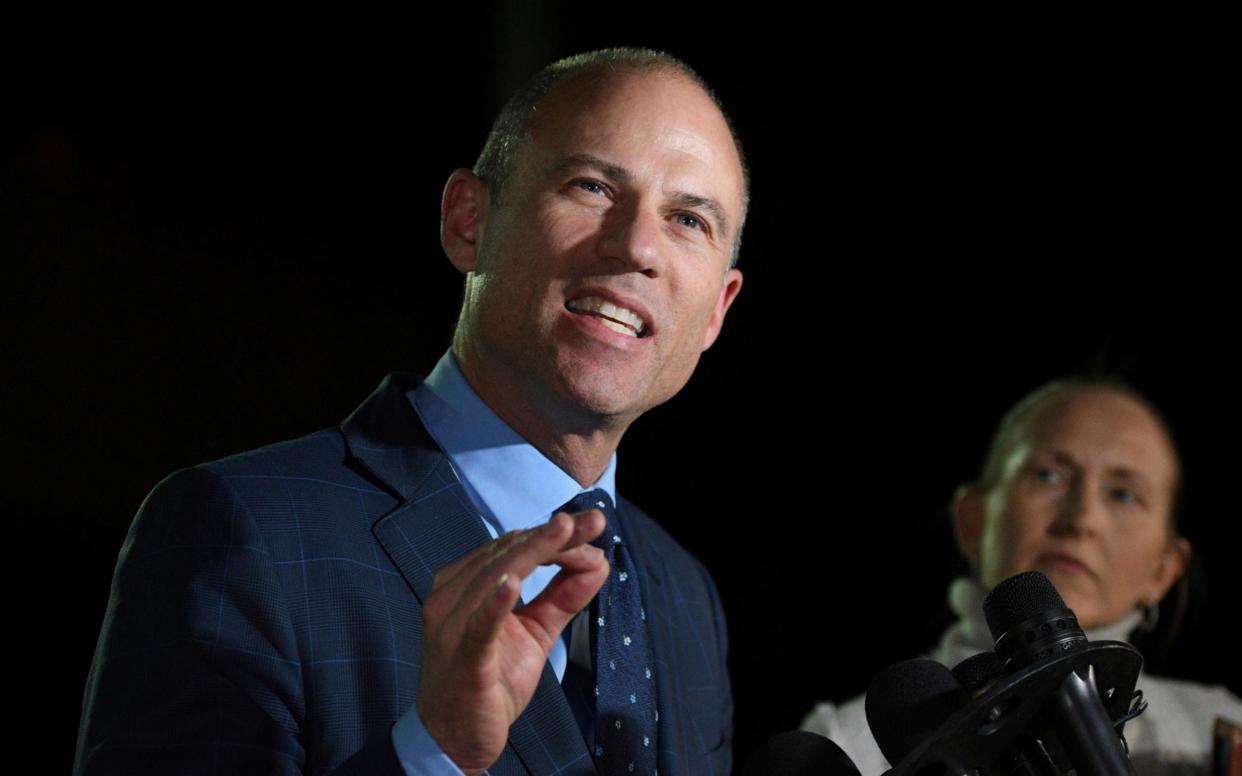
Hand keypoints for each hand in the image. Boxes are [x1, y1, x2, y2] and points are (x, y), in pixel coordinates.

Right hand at [416, 508, 608, 773]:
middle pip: (506, 554)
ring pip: (494, 577)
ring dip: (536, 553)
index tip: (591, 525)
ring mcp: (450, 626)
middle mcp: (450, 597)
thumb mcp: (534, 633)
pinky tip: (515, 584)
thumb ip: (561, 598)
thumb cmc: (488, 681)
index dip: (553, 534)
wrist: (454, 739)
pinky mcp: (462, 657)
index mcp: (462, 585)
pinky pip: (478, 625)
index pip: (510, 547)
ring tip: (568, 533)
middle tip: (593, 522)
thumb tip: (596, 564)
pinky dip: (496, 602)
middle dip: (554, 536)